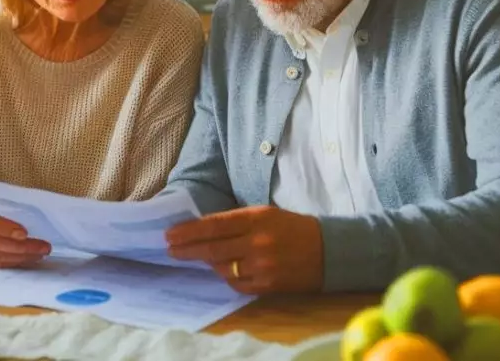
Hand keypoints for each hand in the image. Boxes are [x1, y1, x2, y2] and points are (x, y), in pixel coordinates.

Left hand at [165, 206, 324, 294]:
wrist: (329, 251)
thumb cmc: (293, 228)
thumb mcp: (265, 214)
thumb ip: (236, 221)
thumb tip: (203, 228)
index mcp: (256, 218)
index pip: (214, 225)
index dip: (189, 231)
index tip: (170, 234)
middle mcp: (257, 242)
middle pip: (212, 248)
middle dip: (187, 249)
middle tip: (171, 249)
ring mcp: (262, 265)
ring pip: (222, 268)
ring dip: (209, 263)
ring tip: (203, 257)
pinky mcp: (267, 285)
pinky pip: (236, 284)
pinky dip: (228, 277)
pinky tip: (226, 269)